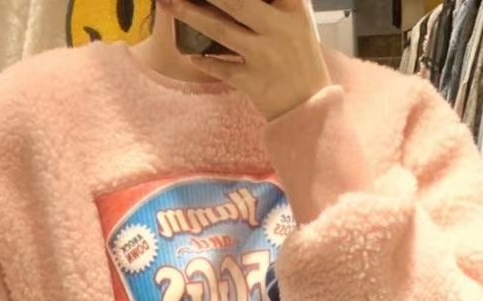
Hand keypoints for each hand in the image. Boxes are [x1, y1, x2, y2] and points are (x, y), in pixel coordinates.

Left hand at [159, 0, 331, 120]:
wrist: (310, 108)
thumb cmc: (301, 62)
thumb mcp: (298, 24)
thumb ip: (276, 5)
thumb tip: (235, 2)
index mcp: (292, 9)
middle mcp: (277, 29)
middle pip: (235, 1)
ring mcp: (263, 56)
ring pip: (221, 29)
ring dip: (192, 15)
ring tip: (171, 4)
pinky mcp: (253, 82)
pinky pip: (221, 69)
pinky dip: (204, 62)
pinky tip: (191, 55)